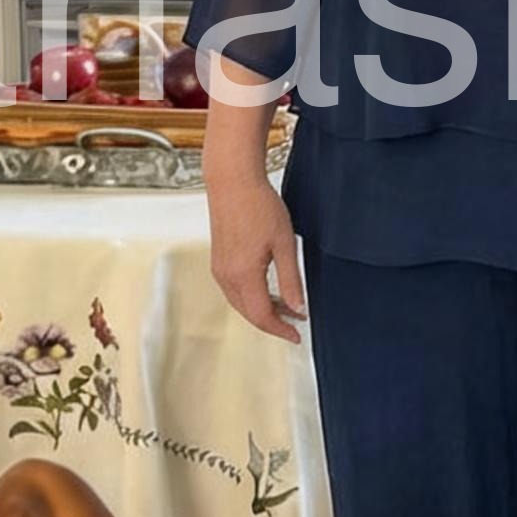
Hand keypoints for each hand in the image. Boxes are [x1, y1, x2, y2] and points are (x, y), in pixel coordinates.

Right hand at [208, 174, 305, 343]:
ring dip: (263, 309)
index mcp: (243, 275)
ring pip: (241, 302)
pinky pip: (235, 289)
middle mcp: (226, 276)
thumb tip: (298, 307)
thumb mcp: (284, 244)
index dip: (280, 329)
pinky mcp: (218, 260)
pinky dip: (252, 296)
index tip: (297, 334)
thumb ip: (291, 279)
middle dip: (273, 322)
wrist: (233, 182)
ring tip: (288, 305)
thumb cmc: (259, 206)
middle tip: (296, 322)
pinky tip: (269, 289)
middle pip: (249, 313)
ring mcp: (220, 268)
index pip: (262, 316)